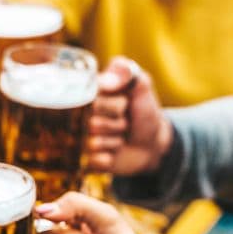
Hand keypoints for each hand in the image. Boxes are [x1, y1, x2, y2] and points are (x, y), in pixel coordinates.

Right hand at [87, 57, 173, 175]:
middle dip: (117, 124)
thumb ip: (127, 72)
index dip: (113, 105)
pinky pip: (94, 161)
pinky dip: (109, 159)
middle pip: (93, 123)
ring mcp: (80, 138)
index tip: (124, 103)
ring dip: (115, 142)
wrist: (153, 142)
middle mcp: (80, 116)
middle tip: (124, 122)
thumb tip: (106, 81)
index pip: (92, 100)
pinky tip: (114, 153)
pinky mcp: (85, 159)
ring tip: (120, 137)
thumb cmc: (144, 111)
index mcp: (88, 93)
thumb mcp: (141, 86)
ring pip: (94, 143)